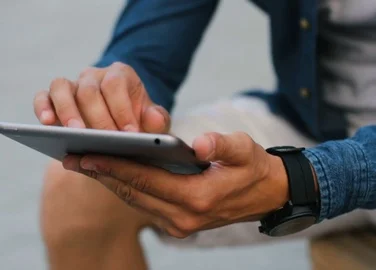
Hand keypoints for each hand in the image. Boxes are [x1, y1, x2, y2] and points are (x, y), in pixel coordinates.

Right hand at [33, 62, 169, 132]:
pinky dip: (42, 107)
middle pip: (89, 90)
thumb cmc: (139, 122)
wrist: (122, 126)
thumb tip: (154, 119)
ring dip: (67, 111)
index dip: (122, 108)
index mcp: (120, 75)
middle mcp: (94, 76)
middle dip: (98, 117)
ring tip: (74, 133)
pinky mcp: (54, 98)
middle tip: (105, 139)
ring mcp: (72, 85)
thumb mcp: (154, 122)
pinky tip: (47, 124)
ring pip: (62, 88)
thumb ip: (158, 120)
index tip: (130, 133)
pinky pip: (43, 97)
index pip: (116, 84)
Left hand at [63, 132, 288, 237]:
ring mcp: (181, 225)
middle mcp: (184, 218)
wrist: (267, 194)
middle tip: (72, 158)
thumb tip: (198, 144)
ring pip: (136, 201)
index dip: (117, 167)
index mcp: (198, 198)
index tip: (87, 155)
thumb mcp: (245, 150)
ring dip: (110, 184)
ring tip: (85, 165)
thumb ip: (222, 146)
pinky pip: (145, 205)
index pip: (148, 180)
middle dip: (103, 176)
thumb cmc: (254, 168)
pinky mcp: (179, 224)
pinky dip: (127, 190)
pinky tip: (112, 175)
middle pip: (134, 194)